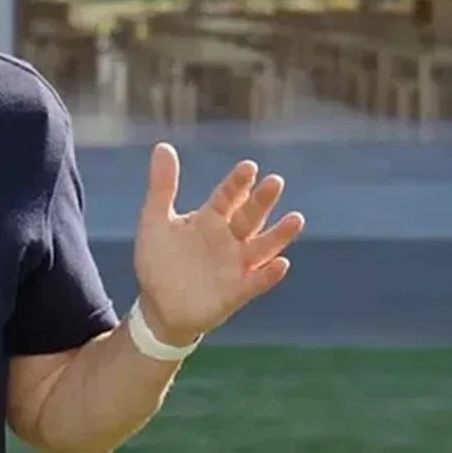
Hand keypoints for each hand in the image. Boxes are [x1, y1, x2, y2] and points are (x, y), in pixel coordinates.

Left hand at [133, 143, 303, 343]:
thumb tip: (163, 145)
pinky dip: (269, 274)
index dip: (238, 183)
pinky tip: (282, 264)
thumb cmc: (159, 262)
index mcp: (210, 219)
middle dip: (262, 201)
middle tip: (275, 181)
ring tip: (296, 219)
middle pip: (249, 216)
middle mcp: (228, 239)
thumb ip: (162, 186)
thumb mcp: (155, 221)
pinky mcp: (237, 291)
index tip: (249, 167)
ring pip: (262, 247)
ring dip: (279, 234)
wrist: (159, 307)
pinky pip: (256, 281)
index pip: (227, 196)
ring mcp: (235, 265)